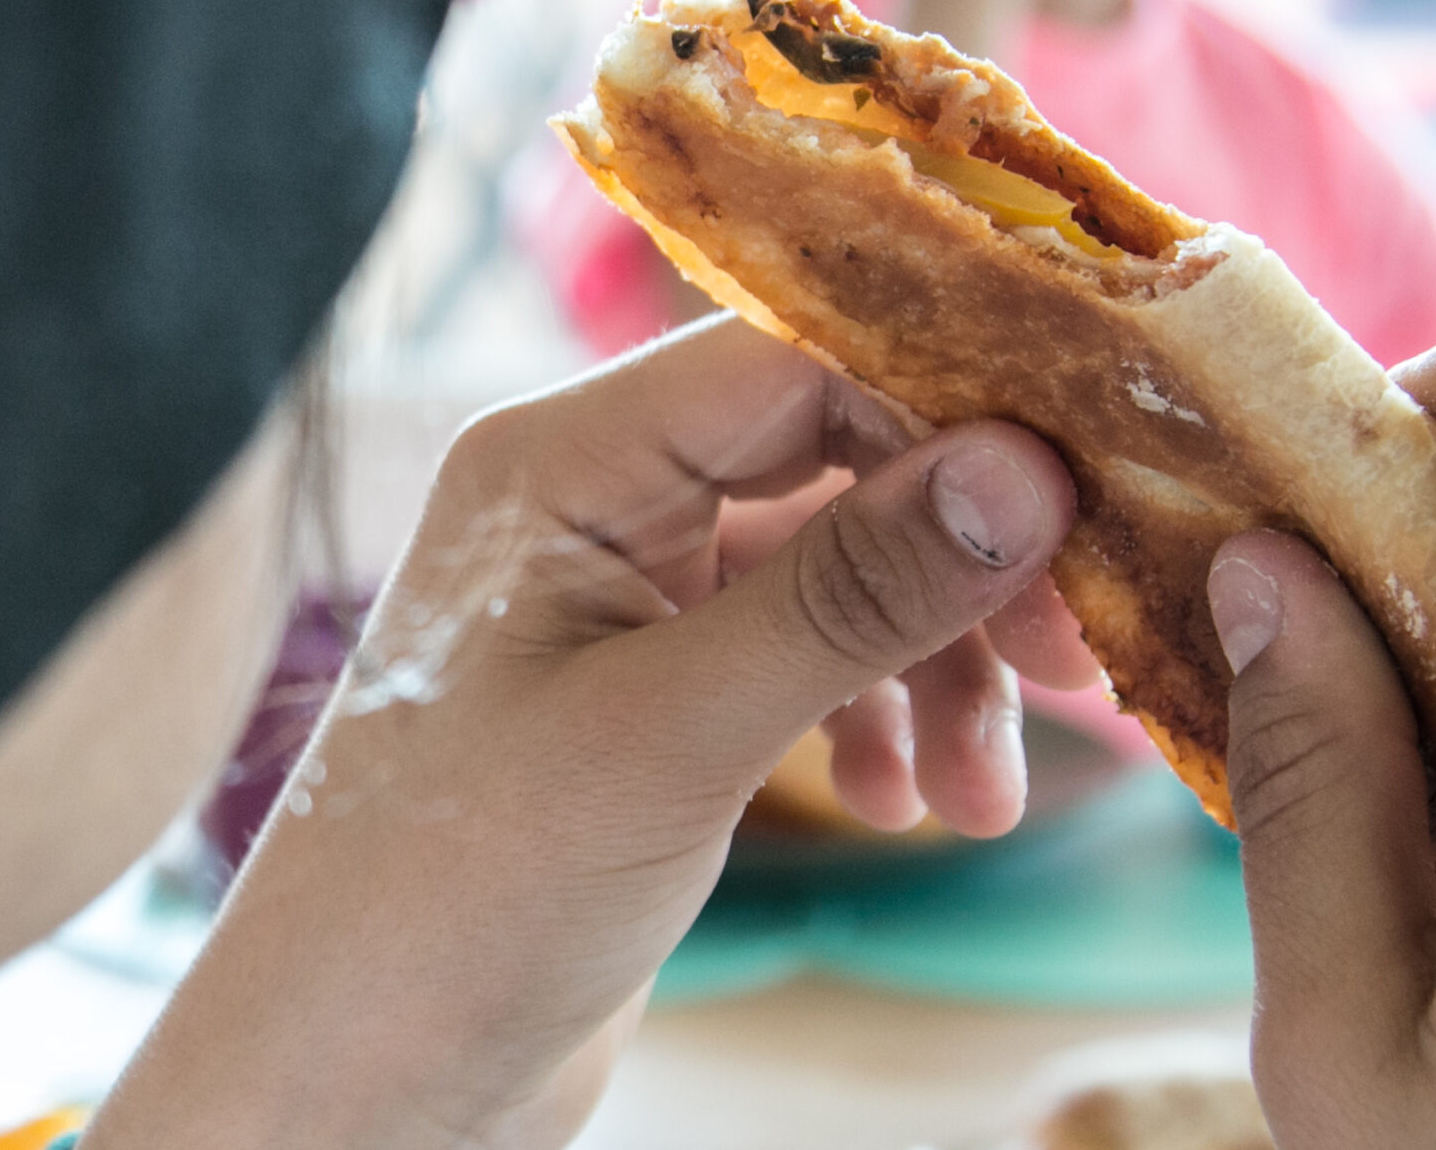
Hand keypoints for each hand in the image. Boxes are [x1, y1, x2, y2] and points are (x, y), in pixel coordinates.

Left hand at [96, 316, 1078, 1147]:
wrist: (359, 1073)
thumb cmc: (461, 895)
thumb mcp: (674, 735)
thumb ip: (850, 594)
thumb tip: (1023, 471)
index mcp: (559, 461)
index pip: (794, 363)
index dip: (946, 418)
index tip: (1076, 506)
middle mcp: (589, 499)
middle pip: (832, 459)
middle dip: (957, 559)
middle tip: (1070, 661)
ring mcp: (620, 592)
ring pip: (833, 566)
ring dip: (930, 662)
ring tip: (983, 791)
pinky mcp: (649, 685)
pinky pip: (801, 651)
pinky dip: (872, 714)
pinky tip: (903, 806)